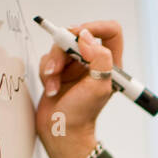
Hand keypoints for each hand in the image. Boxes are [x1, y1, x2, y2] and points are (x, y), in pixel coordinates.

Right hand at [35, 20, 124, 157]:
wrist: (61, 130)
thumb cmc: (82, 114)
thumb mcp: (99, 87)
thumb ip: (100, 58)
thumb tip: (86, 36)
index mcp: (109, 64)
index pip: (111, 32)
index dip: (96, 27)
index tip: (79, 35)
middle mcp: (92, 62)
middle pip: (77, 35)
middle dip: (63, 50)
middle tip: (57, 67)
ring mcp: (75, 66)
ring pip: (59, 47)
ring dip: (53, 65)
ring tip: (53, 85)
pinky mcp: (59, 70)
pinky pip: (48, 58)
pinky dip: (46, 72)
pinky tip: (51, 89)